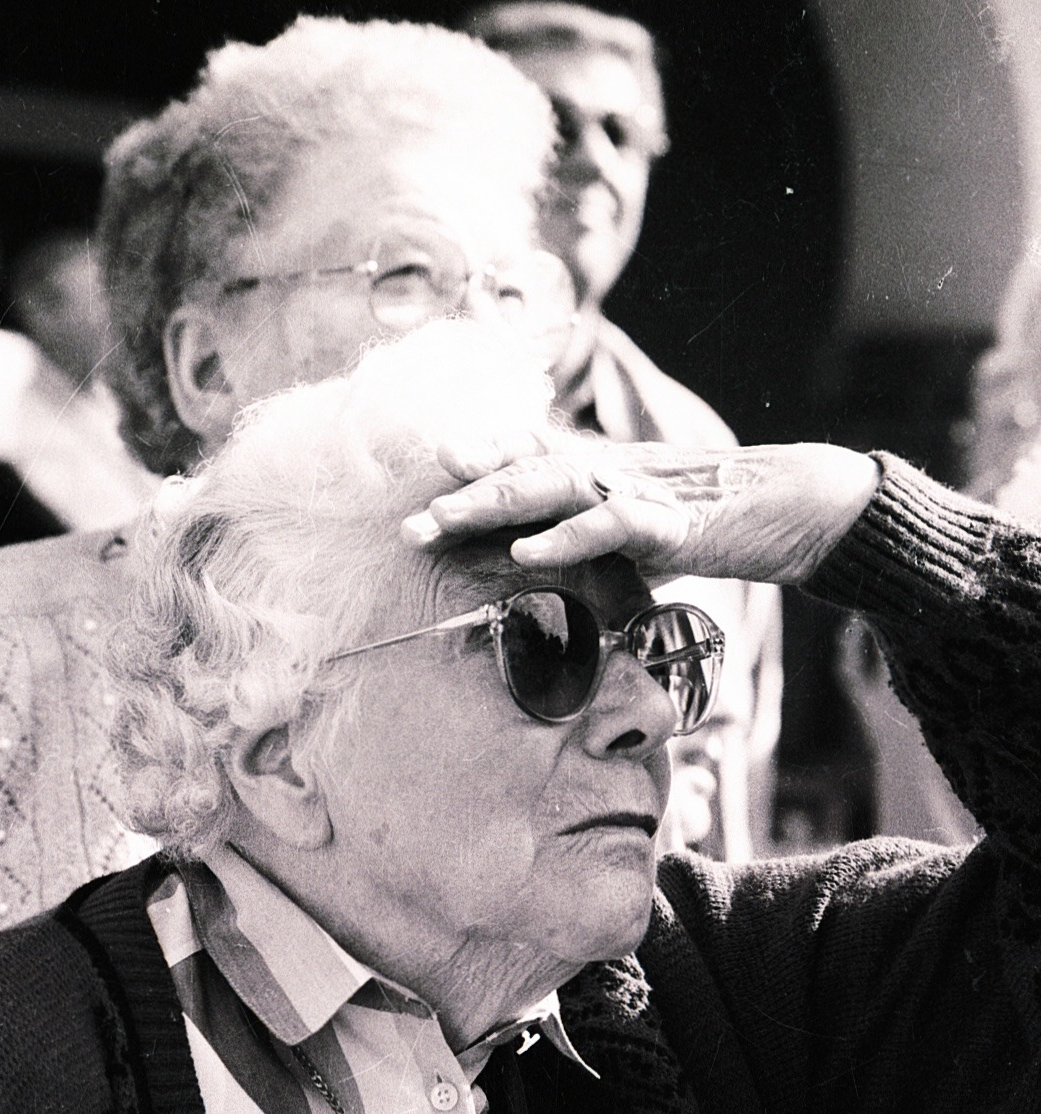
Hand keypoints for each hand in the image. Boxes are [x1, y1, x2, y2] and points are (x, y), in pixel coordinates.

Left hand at [404, 439, 880, 587]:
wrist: (797, 507)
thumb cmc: (719, 522)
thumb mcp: (648, 528)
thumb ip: (601, 540)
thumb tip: (559, 561)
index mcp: (604, 473)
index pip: (529, 460)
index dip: (478, 464)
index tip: (425, 480)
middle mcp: (611, 472)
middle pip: (523, 472)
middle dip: (463, 496)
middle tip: (409, 525)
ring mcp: (638, 492)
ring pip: (552, 486)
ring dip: (493, 502)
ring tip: (442, 521)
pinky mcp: (669, 523)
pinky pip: (607, 525)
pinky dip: (564, 536)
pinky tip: (525, 550)